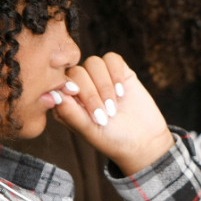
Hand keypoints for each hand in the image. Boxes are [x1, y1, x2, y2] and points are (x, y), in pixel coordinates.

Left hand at [52, 53, 173, 174]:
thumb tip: (55, 94)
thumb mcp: (89, 131)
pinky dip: (116, 73)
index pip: (59, 83)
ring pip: (93, 63)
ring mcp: (99, 78)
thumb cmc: (113, 140)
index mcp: (67, 102)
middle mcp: (81, 87)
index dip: (68, 88)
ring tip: (114, 106)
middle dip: (91, 93)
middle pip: (76, 72)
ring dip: (104, 85)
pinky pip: (112, 59)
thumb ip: (71, 113)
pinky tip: (122, 92)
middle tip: (105, 114)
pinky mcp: (119, 72)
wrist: (144, 141)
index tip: (79, 100)